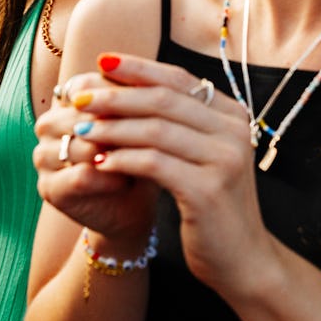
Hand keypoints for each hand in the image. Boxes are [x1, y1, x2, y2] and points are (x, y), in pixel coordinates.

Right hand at [33, 72, 159, 242]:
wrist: (132, 205)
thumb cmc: (138, 154)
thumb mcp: (139, 122)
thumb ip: (136, 98)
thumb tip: (147, 74)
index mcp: (66, 101)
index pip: (86, 85)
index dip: (120, 92)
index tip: (156, 100)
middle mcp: (48, 124)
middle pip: (81, 115)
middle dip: (117, 123)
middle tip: (152, 131)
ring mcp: (43, 156)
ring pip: (78, 144)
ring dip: (112, 151)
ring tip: (140, 157)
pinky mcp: (48, 188)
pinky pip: (78, 175)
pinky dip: (106, 177)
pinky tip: (127, 179)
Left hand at [60, 53, 272, 293]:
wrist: (241, 259)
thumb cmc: (210, 202)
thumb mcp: (198, 154)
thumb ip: (174, 121)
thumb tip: (121, 86)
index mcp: (231, 114)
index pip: (178, 78)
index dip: (137, 67)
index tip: (100, 61)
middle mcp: (233, 131)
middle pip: (163, 100)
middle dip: (116, 95)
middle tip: (79, 97)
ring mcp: (224, 160)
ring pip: (155, 129)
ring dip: (112, 127)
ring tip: (81, 129)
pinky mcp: (208, 190)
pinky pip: (154, 164)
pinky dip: (122, 159)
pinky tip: (100, 162)